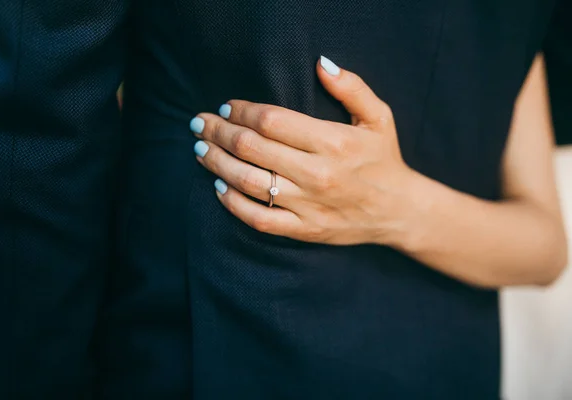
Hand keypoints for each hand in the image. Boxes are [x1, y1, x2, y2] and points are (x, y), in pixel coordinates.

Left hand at [190, 56, 416, 245]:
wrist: (398, 211)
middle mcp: (317, 173)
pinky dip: (233, 204)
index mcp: (333, 142)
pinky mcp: (303, 229)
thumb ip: (351, 88)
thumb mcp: (379, 116)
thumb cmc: (383, 159)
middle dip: (219, 132)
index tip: (226, 107)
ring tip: (201, 150)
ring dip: (217, 164)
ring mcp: (308, 204)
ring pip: (249, 182)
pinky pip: (259, 218)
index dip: (241, 111)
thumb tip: (321, 63)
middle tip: (200, 124)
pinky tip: (219, 188)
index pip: (271, 121)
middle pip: (252, 148)